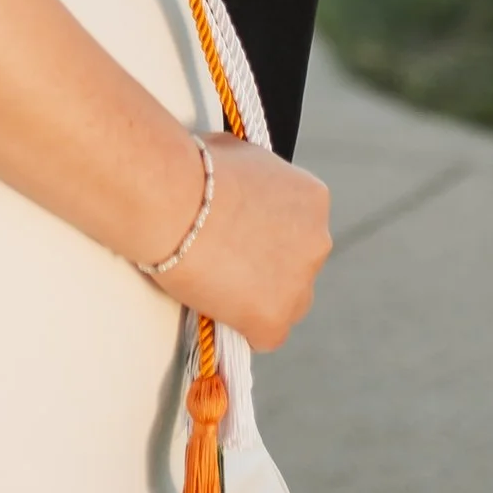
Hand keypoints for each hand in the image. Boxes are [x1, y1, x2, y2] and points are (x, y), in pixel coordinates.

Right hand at [161, 139, 330, 351]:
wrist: (174, 201)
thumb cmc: (194, 170)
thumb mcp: (242, 158)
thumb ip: (257, 184)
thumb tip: (243, 190)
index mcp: (313, 199)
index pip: (299, 227)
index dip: (265, 233)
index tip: (237, 233)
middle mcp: (318, 242)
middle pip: (297, 266)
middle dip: (268, 266)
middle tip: (225, 260)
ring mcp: (299, 285)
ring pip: (286, 303)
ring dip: (258, 298)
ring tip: (214, 282)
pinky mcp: (274, 321)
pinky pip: (264, 334)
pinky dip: (241, 325)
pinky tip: (214, 303)